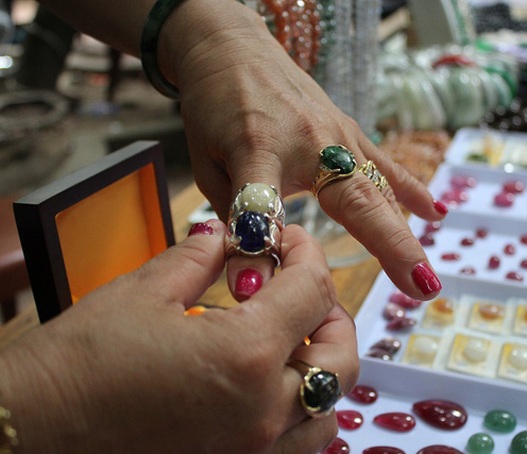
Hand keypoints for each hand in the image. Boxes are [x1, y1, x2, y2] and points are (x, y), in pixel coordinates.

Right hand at [0, 221, 357, 452]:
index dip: (307, 253)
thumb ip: (199, 257)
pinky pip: (296, 445)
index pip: (313, 290)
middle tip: (301, 288)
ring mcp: (254, 452)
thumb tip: (226, 235)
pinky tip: (271, 389)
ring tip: (292, 339)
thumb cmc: (77, 366)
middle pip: (340, 357)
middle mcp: (264, 411)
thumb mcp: (142, 292)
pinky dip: (301, 412)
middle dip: (329, 312)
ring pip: (326, 410)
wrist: (29, 436)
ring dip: (321, 366)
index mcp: (247, 354)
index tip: (290, 241)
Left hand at [159, 0, 444, 301]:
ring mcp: (337, 135)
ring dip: (404, 233)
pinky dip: (410, 190)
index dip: (257, 249)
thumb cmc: (214, 108)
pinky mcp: (348, 130)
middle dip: (389, 246)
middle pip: (355, 200)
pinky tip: (437, 213)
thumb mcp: (205, 162)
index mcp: (256, 148)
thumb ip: (233, 216)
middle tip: (418, 288)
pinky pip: (384, 165)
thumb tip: (250, 280)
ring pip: (379, 189)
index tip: (254, 290)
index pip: (259, 207)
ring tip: (425, 276)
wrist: (232, 47)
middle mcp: (308, 142)